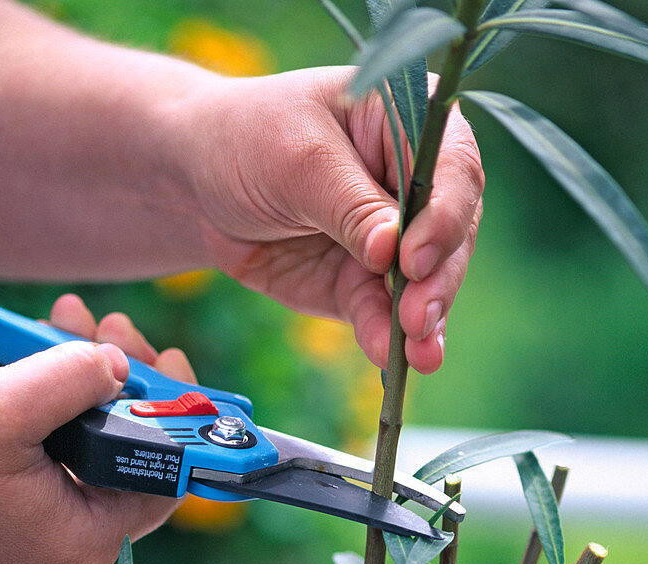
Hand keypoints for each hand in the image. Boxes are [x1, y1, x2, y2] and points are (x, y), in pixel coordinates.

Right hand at [0, 295, 194, 563]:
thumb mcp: (1, 408)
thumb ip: (73, 378)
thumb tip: (117, 364)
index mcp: (81, 543)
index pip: (162, 481)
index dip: (177, 419)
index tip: (172, 362)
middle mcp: (68, 552)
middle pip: (127, 460)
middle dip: (122, 382)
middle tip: (112, 328)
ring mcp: (38, 539)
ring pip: (89, 452)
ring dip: (83, 384)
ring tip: (69, 323)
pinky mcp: (11, 521)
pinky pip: (53, 460)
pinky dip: (53, 409)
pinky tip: (42, 355)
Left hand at [188, 68, 483, 373]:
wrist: (195, 182)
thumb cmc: (248, 140)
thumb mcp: (297, 160)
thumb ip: (350, 206)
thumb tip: (393, 252)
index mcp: (413, 123)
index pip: (452, 170)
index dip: (442, 218)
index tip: (414, 258)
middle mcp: (415, 183)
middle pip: (449, 237)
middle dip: (436, 281)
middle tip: (417, 318)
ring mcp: (394, 240)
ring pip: (425, 286)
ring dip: (424, 322)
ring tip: (419, 354)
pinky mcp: (364, 284)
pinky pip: (382, 315)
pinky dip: (386, 337)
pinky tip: (389, 356)